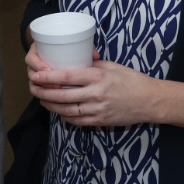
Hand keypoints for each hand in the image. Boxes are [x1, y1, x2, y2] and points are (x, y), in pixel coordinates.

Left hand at [26, 45, 159, 127]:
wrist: (150, 101)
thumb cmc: (132, 80)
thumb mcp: (112, 66)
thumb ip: (92, 66)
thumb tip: (75, 62)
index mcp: (98, 77)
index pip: (67, 76)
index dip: (48, 77)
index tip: (36, 75)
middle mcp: (95, 94)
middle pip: (62, 95)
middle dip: (43, 93)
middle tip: (33, 88)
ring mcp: (97, 110)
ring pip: (66, 110)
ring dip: (51, 106)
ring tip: (42, 100)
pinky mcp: (100, 121)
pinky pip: (76, 121)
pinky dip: (64, 116)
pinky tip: (58, 111)